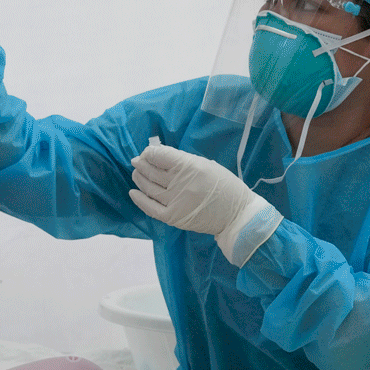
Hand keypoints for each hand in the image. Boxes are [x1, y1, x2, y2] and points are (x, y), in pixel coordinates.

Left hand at [129, 145, 281, 265]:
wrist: (236, 214)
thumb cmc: (224, 186)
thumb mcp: (207, 164)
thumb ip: (183, 160)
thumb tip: (161, 156)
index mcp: (190, 166)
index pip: (161, 155)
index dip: (150, 153)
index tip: (148, 152)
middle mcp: (180, 182)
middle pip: (152, 171)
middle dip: (142, 164)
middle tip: (137, 161)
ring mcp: (175, 201)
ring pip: (149, 187)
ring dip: (139, 178)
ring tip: (136, 173)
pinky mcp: (173, 217)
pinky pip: (150, 208)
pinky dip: (139, 200)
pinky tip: (133, 192)